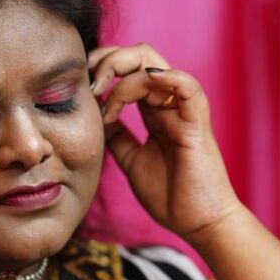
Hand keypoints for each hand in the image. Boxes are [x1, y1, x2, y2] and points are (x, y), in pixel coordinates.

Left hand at [88, 42, 243, 243]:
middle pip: (140, 57)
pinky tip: (142, 81)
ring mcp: (183, 111)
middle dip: (108, 60)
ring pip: (154, 65)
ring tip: (102, 96)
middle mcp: (169, 104)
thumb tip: (95, 117)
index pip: (129, 70)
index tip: (81, 82)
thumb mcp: (131, 161)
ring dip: (121, 74)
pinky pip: (187, 87)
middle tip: (89, 80)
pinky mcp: (196, 123)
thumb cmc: (171, 195)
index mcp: (155, 111)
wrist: (198, 223)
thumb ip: (117, 137)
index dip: (103, 67)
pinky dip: (165, 77)